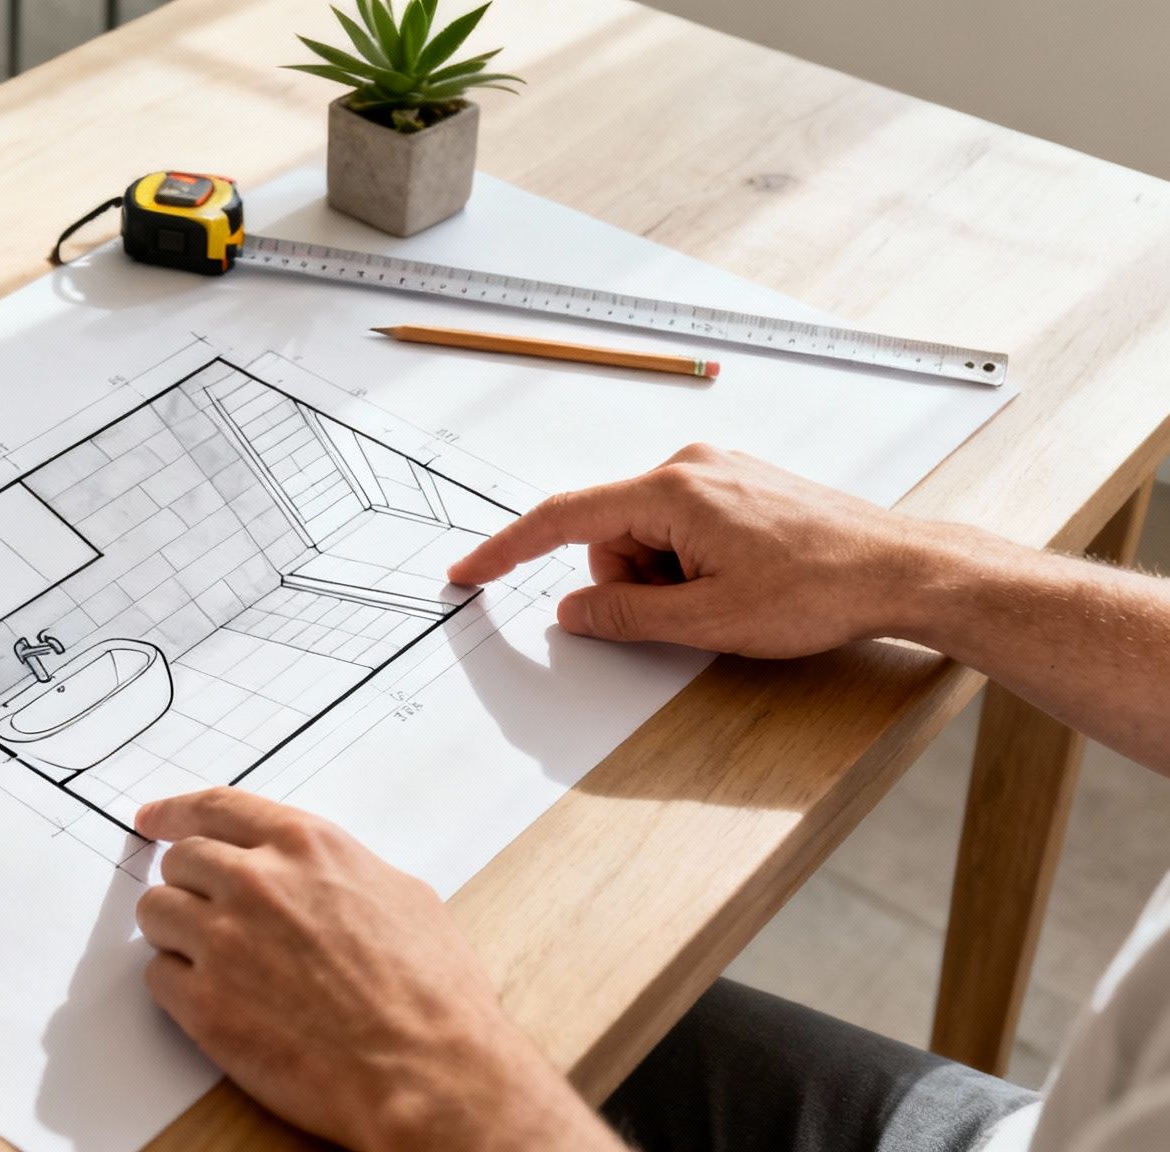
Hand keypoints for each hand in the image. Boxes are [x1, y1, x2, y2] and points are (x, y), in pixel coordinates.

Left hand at [134, 788, 621, 1151]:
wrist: (427, 1074)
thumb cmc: (431, 994)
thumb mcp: (401, 895)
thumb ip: (336, 872)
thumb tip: (310, 874)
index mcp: (305, 847)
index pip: (214, 808)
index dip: (175, 812)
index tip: (154, 820)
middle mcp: (256, 883)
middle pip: (179, 861)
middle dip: (188, 884)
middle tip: (206, 911)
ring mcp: (224, 943)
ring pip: (155, 913)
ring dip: (176, 932)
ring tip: (217, 961)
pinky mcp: (205, 1006)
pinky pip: (157, 976)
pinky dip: (177, 985)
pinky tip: (219, 1000)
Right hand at [448, 444, 949, 657]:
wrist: (902, 569)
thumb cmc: (819, 589)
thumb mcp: (707, 620)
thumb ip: (625, 616)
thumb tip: (572, 614)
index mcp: (671, 491)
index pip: (563, 519)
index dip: (508, 550)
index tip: (469, 573)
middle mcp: (689, 467)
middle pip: (610, 537)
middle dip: (632, 585)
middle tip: (691, 613)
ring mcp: (717, 472)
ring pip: (647, 538)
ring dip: (669, 579)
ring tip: (729, 598)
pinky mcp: (739, 486)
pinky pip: (683, 529)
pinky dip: (693, 564)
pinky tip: (743, 582)